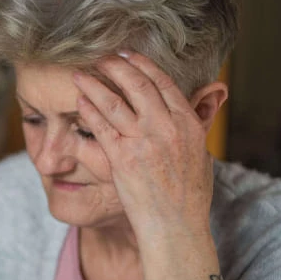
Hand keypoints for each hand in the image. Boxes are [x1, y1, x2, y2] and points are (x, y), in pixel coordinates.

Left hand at [73, 52, 214, 237]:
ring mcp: (142, 142)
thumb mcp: (200, 154)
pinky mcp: (121, 158)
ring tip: (79, 75)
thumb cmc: (189, 194)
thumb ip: (193, 126)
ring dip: (93, 84)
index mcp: (187, 124)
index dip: (142, 64)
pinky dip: (88, 111)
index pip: (162, 83)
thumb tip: (199, 103)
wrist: (176, 225)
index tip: (128, 54)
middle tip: (101, 58)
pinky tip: (79, 102)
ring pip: (113, 102)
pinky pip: (100, 127)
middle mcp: (165, 128)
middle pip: (136, 84)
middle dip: (115, 66)